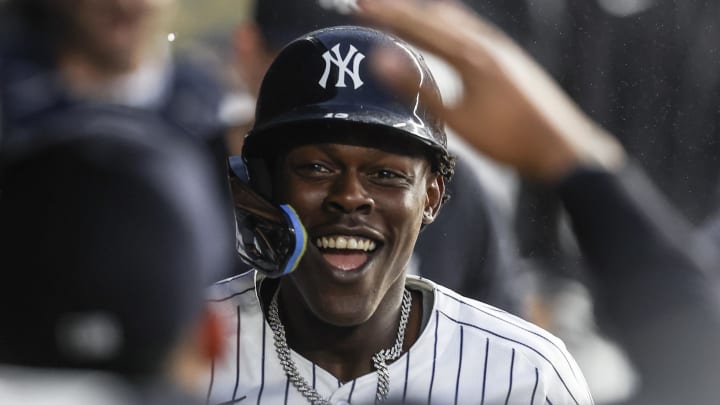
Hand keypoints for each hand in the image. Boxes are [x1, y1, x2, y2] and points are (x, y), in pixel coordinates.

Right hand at [356, 0, 624, 180]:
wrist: (563, 148)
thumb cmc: (511, 139)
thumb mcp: (459, 119)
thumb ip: (418, 89)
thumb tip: (381, 60)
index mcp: (471, 55)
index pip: (420, 27)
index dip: (388, 15)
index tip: (360, 4)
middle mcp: (487, 44)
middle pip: (437, 17)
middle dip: (402, 10)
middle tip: (372, 3)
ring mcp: (502, 50)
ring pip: (457, 21)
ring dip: (426, 15)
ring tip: (405, 12)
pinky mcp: (510, 61)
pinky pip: (471, 31)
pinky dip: (449, 25)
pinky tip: (450, 33)